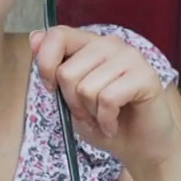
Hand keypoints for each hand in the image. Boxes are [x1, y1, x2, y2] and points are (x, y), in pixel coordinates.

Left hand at [32, 26, 180, 171]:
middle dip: (72, 103)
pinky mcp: (146, 76)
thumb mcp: (69, 97)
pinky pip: (108, 100)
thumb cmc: (103, 120)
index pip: (58, 35)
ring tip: (103, 118)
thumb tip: (33, 37)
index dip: (46, 65)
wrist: (139, 146)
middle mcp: (111, 44)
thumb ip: (53, 68)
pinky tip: (114, 124)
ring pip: (87, 88)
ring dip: (91, 114)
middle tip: (88, 113)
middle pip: (67, 73)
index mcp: (90, 44)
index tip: (51, 88)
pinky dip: (106, 120)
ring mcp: (131, 57)